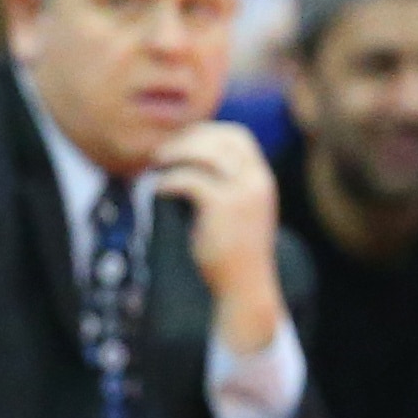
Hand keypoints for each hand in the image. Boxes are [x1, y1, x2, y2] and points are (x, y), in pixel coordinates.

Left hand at [149, 121, 284, 355]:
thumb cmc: (233, 250)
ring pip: (205, 153)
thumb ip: (225, 185)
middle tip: (161, 152)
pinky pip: (190, 180)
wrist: (245, 286)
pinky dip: (169, 180)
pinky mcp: (223, 207)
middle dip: (188, 138)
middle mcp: (257, 181)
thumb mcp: (237, 211)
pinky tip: (157, 189)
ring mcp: (243, 192)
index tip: (180, 141)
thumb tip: (189, 162)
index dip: (206, 132)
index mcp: (261, 179)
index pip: (237, 136)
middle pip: (221, 138)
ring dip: (176, 153)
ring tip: (155, 164)